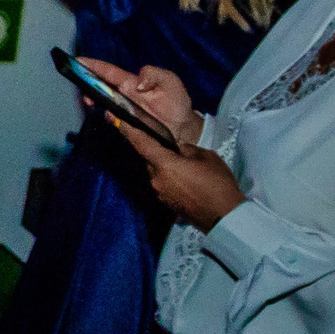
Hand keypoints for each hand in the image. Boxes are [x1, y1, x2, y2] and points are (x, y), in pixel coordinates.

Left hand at [78, 59, 243, 228]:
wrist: (225, 217)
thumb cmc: (217, 184)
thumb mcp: (206, 157)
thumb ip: (186, 149)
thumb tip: (177, 150)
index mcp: (164, 165)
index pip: (140, 143)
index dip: (125, 129)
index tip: (110, 116)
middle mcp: (156, 179)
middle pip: (150, 158)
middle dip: (159, 152)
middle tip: (177, 150)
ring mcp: (160, 193)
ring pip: (158, 172)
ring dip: (167, 167)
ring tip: (190, 168)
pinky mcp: (167, 203)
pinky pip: (164, 184)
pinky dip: (172, 179)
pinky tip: (189, 181)